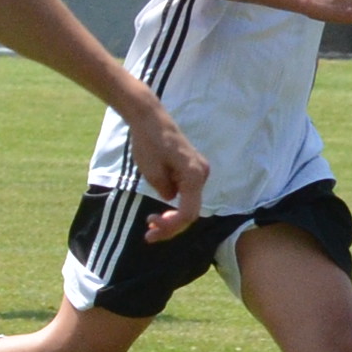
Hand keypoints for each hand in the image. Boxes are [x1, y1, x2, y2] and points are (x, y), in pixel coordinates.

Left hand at [125, 101, 211, 242]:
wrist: (150, 118)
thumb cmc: (148, 141)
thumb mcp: (151, 171)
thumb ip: (164, 190)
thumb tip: (171, 199)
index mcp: (194, 175)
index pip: (188, 213)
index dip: (171, 227)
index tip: (150, 228)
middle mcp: (202, 174)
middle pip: (191, 211)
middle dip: (171, 225)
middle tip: (149, 234)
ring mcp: (199, 171)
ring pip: (189, 204)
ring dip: (172, 217)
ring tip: (151, 223)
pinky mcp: (193, 169)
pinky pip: (187, 194)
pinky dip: (174, 205)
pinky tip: (160, 209)